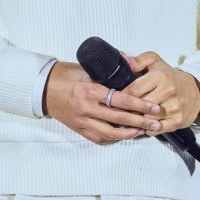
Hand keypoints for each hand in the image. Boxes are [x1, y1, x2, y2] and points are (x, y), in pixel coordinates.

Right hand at [44, 61, 165, 144]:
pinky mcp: (78, 129)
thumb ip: (107, 69)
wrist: (42, 88)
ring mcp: (83, 121)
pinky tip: (124, 135)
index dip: (141, 105)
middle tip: (157, 123)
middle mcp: (88, 108)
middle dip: (142, 122)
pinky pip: (99, 138)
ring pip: (111, 133)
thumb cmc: (64, 75)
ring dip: (130, 133)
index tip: (155, 107)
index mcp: (91, 90)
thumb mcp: (86, 68)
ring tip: (144, 131)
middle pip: (121, 119)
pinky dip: (114, 138)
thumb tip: (129, 61)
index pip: (122, 100)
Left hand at [121, 52, 199, 133]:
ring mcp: (175, 107)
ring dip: (137, 120)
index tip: (113, 99)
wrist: (194, 90)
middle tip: (118, 110)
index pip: (134, 89)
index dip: (121, 96)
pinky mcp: (178, 120)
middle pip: (139, 106)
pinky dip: (147, 128)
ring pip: (147, 119)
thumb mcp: (154, 62)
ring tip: (128, 117)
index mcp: (161, 76)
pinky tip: (143, 124)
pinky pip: (156, 129)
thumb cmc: (169, 77)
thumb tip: (122, 59)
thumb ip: (137, 61)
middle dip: (127, 109)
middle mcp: (169, 91)